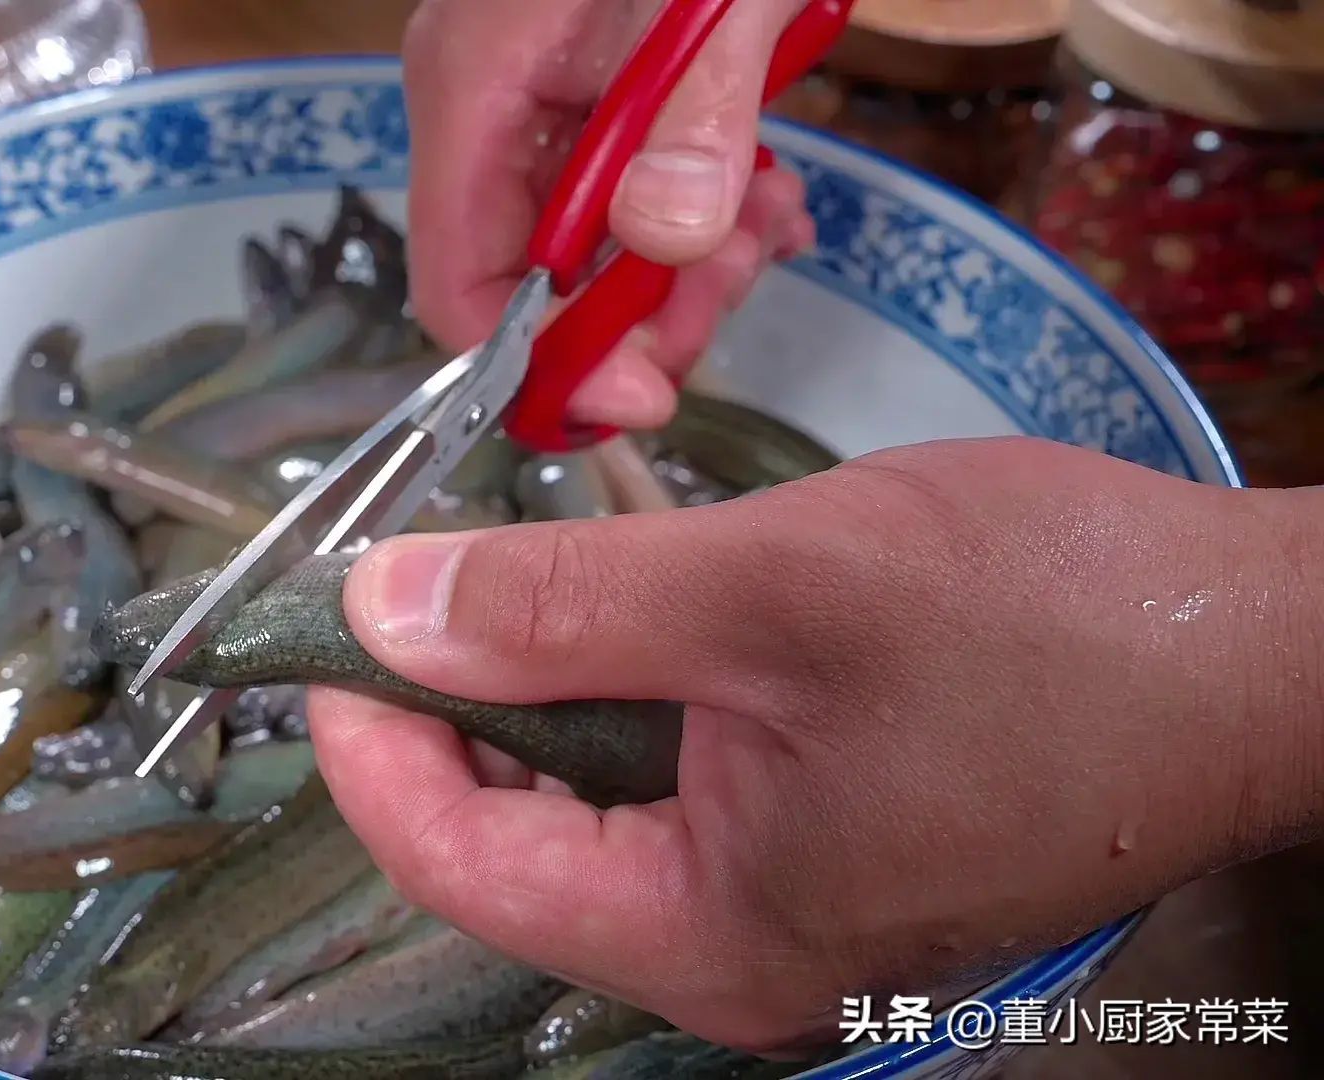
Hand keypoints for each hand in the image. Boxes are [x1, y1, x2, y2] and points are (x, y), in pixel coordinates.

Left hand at [306, 437, 1323, 1051]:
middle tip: (411, 594)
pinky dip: (629, 712)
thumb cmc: (1040, 621)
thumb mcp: (767, 586)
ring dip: (538, 707)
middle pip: (520, 854)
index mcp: (709, 932)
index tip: (330, 640)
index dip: (369, 753)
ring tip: (513, 593)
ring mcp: (796, 920)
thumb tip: (380, 611)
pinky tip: (633, 625)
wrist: (1259, 646)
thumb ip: (556, 608)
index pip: (461, 870)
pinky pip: (683, 801)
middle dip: (446, 726)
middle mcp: (740, 959)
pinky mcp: (839, 862)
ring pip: (599, 820)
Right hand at [402, 0, 816, 430]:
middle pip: (530, 278)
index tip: (640, 396)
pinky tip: (766, 198)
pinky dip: (700, 210)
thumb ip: (696, 116)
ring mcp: (540, 91)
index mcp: (476, 81)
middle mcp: (489, 97)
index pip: (458, 282)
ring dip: (685, 264)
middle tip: (732, 296)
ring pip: (590, 243)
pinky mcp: (596, 83)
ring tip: (768, 226)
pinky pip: (628, 186)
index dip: (539, 363)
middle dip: (637, 313)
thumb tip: (665, 245)